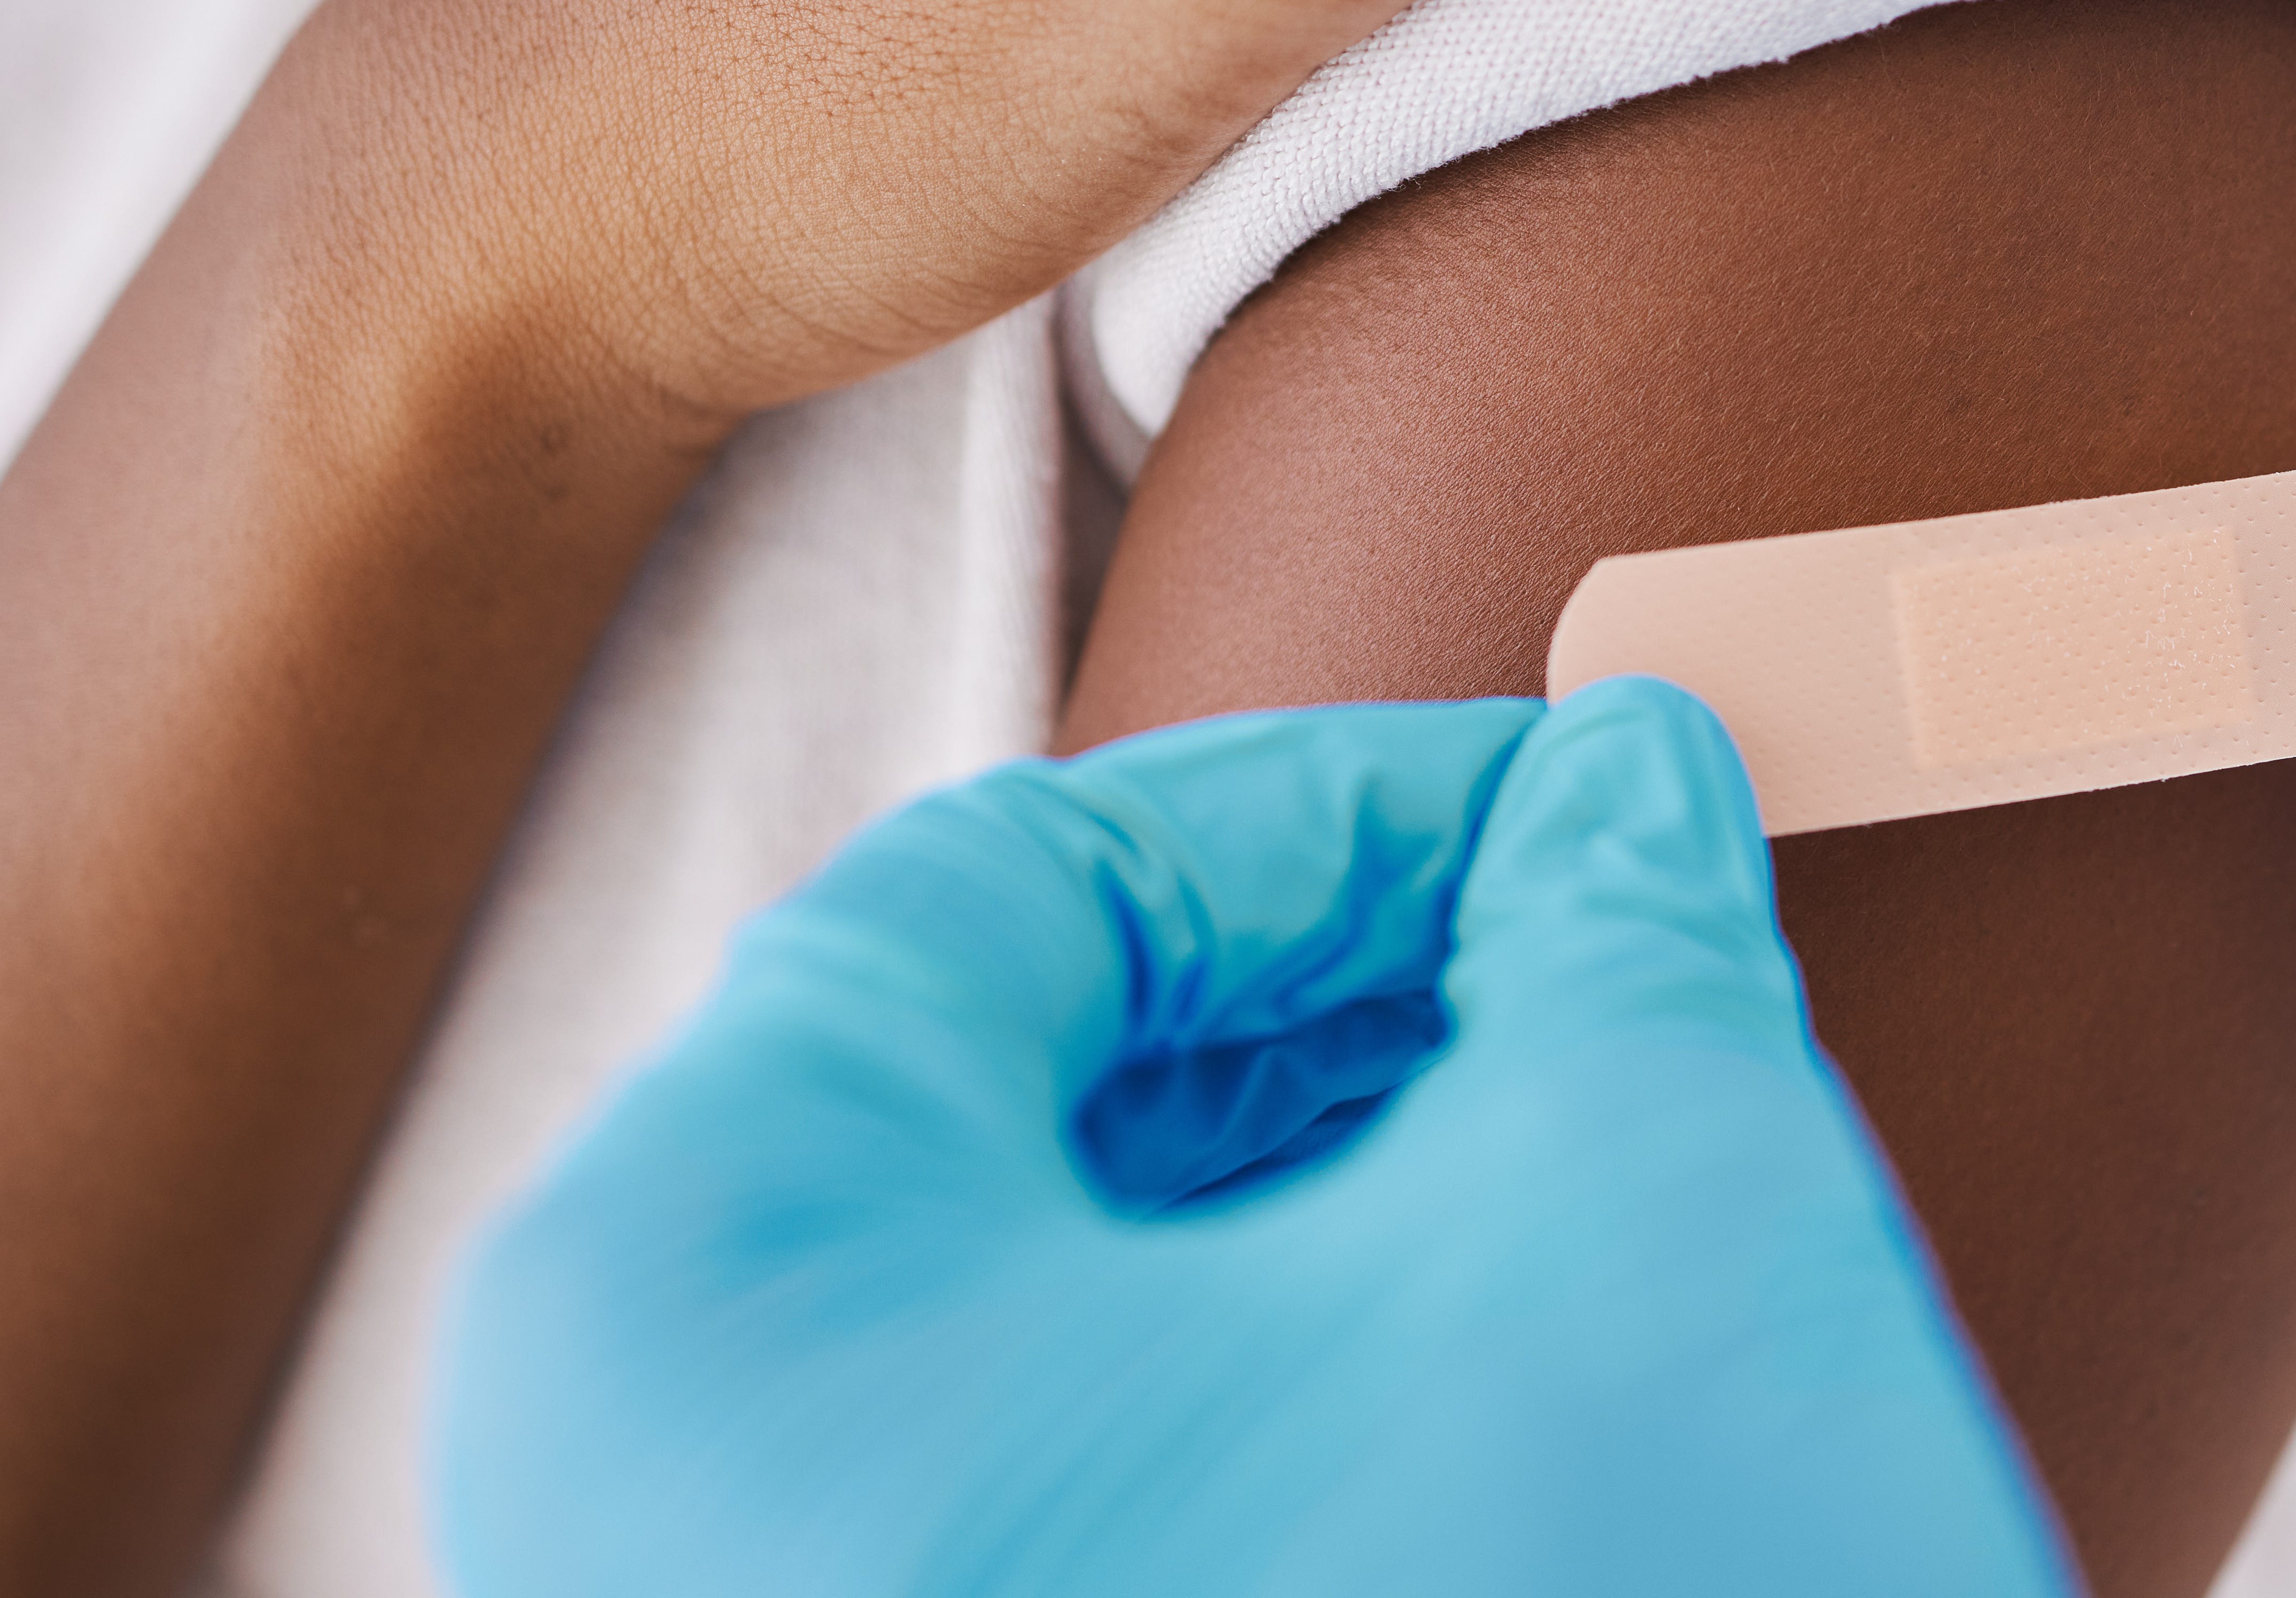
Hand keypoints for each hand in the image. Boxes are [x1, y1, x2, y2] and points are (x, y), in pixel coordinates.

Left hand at [438, 679, 2064, 1597]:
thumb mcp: (1639, 1197)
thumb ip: (1614, 929)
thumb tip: (1629, 803)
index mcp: (716, 1290)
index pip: (1021, 886)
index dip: (1348, 807)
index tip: (1571, 805)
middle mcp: (655, 1492)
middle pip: (1002, 1094)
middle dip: (1344, 1000)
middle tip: (1593, 966)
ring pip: (1036, 1304)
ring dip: (1321, 1184)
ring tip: (1568, 1150)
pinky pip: (1049, 1483)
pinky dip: (1266, 1373)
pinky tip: (1476, 1344)